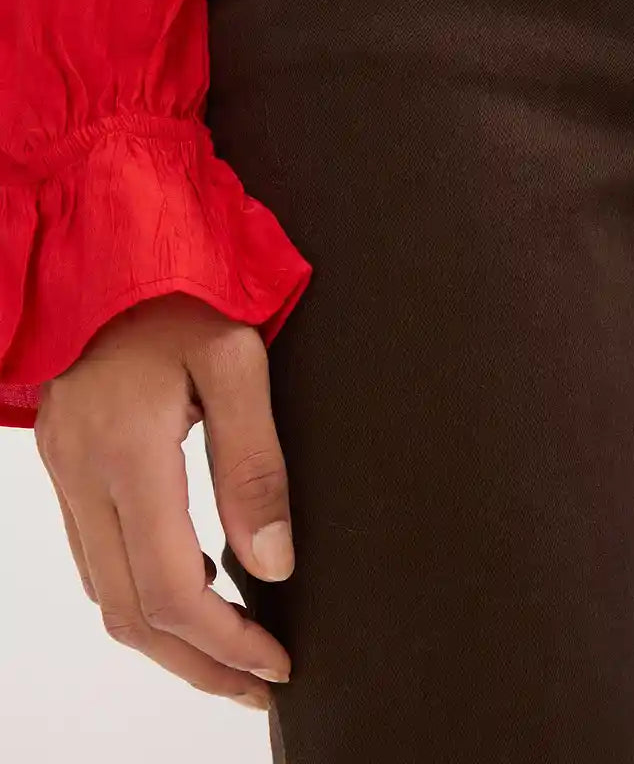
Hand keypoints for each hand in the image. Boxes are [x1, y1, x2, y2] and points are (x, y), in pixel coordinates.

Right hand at [33, 292, 294, 711]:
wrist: (109, 246)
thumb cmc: (179, 290)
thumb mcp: (238, 360)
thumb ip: (255, 463)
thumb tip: (272, 560)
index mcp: (129, 452)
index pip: (170, 589)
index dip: (226, 640)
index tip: (274, 662)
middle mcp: (84, 474)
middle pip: (130, 613)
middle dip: (197, 663)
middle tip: (255, 683)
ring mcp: (65, 471)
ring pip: (105, 593)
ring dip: (167, 635)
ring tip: (232, 647)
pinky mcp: (64, 462)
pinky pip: (95, 554)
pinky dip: (141, 589)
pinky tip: (193, 581)